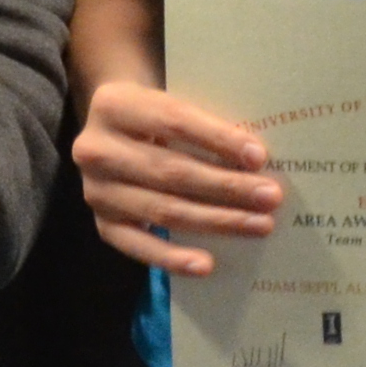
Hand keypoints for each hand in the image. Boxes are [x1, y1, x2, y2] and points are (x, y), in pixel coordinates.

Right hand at [69, 79, 278, 276]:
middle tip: (269, 196)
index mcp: (115, 105)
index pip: (173, 122)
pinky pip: (138, 247)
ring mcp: (95, 190)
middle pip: (171, 171)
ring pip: (163, 210)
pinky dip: (173, 258)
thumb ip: (201, 123)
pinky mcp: (101, 223)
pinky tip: (207, 264)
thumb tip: (256, 158)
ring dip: (216, 220)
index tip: (258, 156)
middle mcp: (95, 149)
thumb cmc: (154, 116)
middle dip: (226, 186)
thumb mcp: (168, 102)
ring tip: (258, 225)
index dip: (217, 139)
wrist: (109, 130)